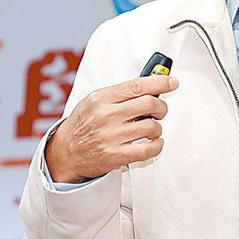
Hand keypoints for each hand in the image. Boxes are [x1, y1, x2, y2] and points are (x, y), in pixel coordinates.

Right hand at [45, 75, 178, 182]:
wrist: (65, 153)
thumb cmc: (84, 124)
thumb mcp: (94, 101)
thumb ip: (120, 93)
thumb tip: (151, 85)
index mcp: (101, 98)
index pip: (137, 85)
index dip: (160, 82)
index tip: (172, 82)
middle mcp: (106, 116)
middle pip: (149, 104)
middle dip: (161, 107)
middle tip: (160, 111)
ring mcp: (111, 137)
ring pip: (152, 127)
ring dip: (157, 128)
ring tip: (150, 129)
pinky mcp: (115, 156)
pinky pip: (148, 149)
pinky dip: (157, 145)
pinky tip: (153, 143)